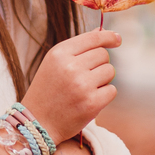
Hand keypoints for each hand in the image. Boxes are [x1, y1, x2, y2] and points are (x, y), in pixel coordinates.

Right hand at [20, 28, 119, 145]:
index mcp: (59, 53)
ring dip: (102, 80)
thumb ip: (77, 47)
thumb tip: (101, 32)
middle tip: (84, 77)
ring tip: (84, 89)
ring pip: (110, 71)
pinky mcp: (92, 103)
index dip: (108, 37)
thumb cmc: (47, 91)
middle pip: (103, 55)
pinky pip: (112, 90)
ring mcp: (82, 85)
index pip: (93, 38)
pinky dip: (105, 95)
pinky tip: (89, 100)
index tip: (117, 39)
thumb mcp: (54, 63)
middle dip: (99, 64)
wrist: (36, 123)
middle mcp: (71, 67)